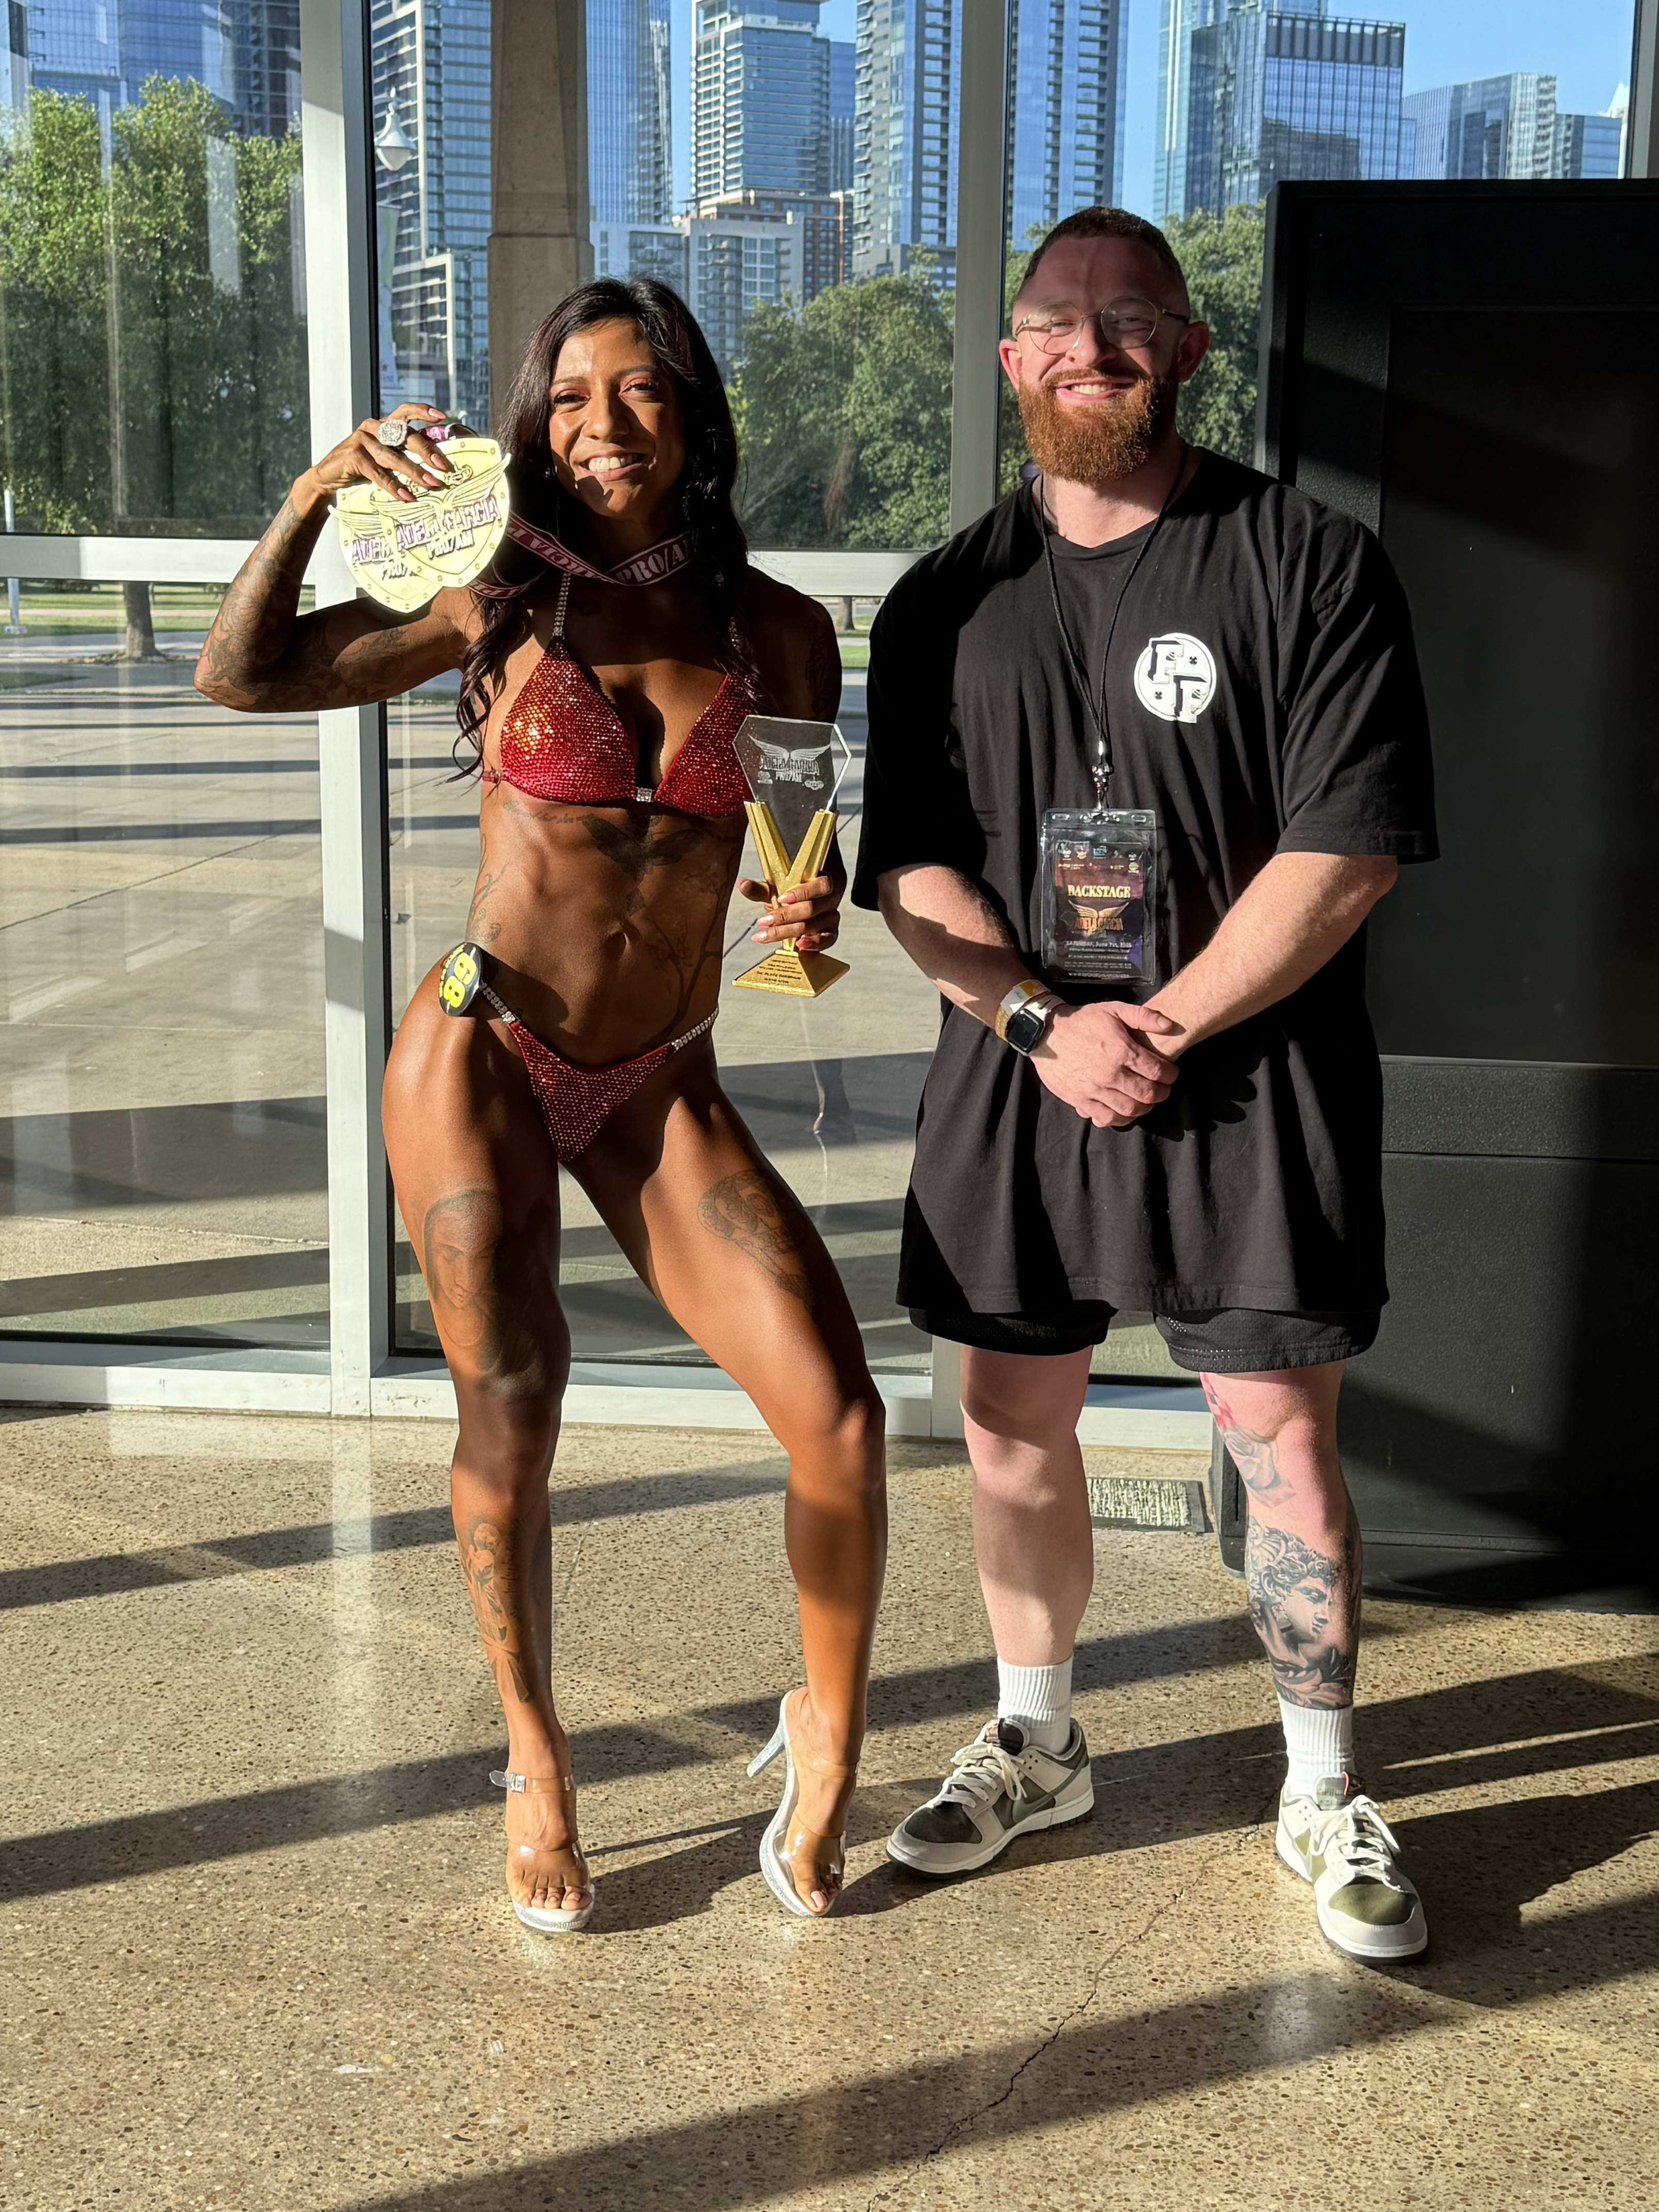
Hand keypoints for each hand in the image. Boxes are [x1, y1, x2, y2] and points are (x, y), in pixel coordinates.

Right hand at [301, 403, 453, 505]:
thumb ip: (403, 455)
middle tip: (444, 466)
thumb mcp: (384, 459)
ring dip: (414, 472)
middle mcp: (374, 428)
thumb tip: (436, 466)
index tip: (443, 416)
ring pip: (393, 456)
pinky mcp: (353, 455)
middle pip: (405, 435)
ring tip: (432, 484)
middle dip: (427, 451)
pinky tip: (407, 496)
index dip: (423, 411)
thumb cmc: (361, 469)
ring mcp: (362, 440)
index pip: (405, 411)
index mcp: (383, 425)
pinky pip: (378, 473)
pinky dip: (393, 486)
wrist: (328, 478)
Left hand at [737, 871, 842, 955]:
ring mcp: (832, 917)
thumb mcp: (775, 890)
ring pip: (813, 926)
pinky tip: (799, 945)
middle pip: (812, 908)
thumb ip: (760, 889)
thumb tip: (741, 884)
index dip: (802, 893)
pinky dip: (815, 944)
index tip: (781, 899)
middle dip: (785, 916)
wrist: (801, 907)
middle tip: (762, 921)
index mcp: (822, 881)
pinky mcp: (831, 933)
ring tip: (766, 935)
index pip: (820, 885)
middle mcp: (831, 899)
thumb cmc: (791, 895)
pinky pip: (828, 940)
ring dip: (788, 931)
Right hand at [1032, 1000, 1181, 1127]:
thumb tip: (1169, 1026)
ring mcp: (1094, 1089)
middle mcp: (1110, 1073)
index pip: (1157, 1071)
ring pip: (1130, 1110)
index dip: (1171, 1075)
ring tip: (1146, 1101)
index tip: (1172, 1074)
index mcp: (1121, 1050)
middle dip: (1162, 1093)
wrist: (1045, 1034)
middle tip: (1163, 1089)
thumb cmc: (1081, 1021)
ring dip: (1144, 1108)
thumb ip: (1144, 1016)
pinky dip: (1121, 1119)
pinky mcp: (1080, 1100)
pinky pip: (1106, 1118)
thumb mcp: (1113, 1009)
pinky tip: (1125, 1111)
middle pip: (1147, 1094)